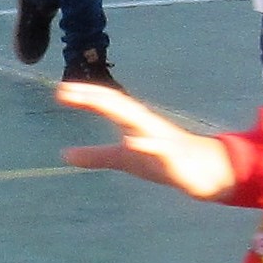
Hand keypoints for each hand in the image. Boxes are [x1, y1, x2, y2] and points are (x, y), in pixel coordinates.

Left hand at [58, 83, 242, 201]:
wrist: (203, 171)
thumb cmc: (162, 160)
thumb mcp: (124, 159)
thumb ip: (96, 156)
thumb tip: (65, 154)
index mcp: (133, 122)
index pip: (107, 103)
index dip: (86, 95)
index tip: (60, 90)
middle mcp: (145, 123)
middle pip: (117, 104)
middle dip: (94, 95)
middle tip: (65, 90)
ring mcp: (159, 137)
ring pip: (136, 119)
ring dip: (116, 110)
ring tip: (93, 103)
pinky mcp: (172, 156)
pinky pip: (158, 147)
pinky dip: (144, 142)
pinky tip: (130, 140)